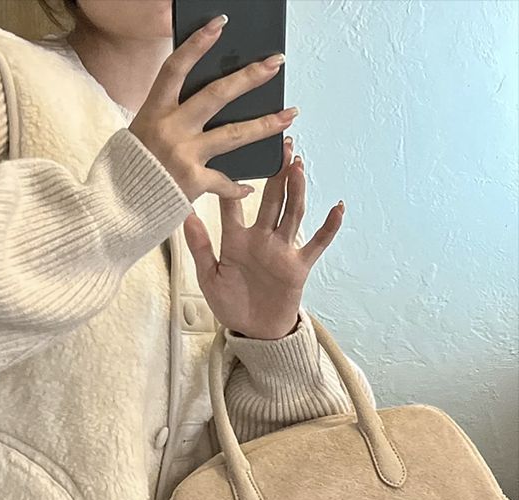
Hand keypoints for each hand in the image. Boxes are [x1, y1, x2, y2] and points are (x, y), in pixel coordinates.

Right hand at [128, 14, 297, 203]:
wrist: (116, 208)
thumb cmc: (128, 170)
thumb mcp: (140, 133)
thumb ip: (166, 116)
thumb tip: (197, 102)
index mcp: (154, 111)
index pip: (176, 67)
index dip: (198, 44)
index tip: (220, 24)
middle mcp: (171, 128)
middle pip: (217, 95)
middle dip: (250, 77)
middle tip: (276, 63)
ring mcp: (184, 154)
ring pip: (234, 134)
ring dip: (266, 124)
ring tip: (289, 115)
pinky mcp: (193, 182)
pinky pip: (224, 182)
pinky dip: (237, 185)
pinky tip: (249, 184)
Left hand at [182, 136, 344, 338]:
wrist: (254, 332)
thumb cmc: (230, 305)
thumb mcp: (209, 278)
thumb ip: (200, 247)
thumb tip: (185, 216)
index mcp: (236, 240)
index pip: (233, 205)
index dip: (234, 182)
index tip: (235, 153)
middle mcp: (261, 239)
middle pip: (271, 199)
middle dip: (276, 173)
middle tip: (281, 144)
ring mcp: (282, 250)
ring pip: (291, 213)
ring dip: (296, 190)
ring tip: (298, 165)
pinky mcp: (298, 266)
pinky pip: (316, 243)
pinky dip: (328, 227)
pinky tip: (338, 208)